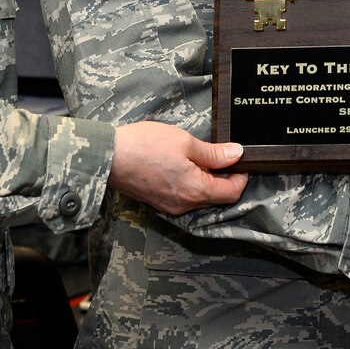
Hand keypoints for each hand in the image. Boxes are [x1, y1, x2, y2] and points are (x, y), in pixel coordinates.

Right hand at [110, 122, 246, 215]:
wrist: (108, 157)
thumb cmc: (145, 146)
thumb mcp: (185, 142)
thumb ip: (214, 153)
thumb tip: (237, 154)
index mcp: (195, 191)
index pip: (231, 193)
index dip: (241, 177)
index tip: (241, 161)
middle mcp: (184, 205)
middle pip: (215, 198)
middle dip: (224, 178)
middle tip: (222, 155)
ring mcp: (169, 206)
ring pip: (198, 198)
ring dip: (205, 180)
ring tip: (199, 156)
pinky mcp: (157, 202)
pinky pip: (182, 197)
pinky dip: (189, 184)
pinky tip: (182, 165)